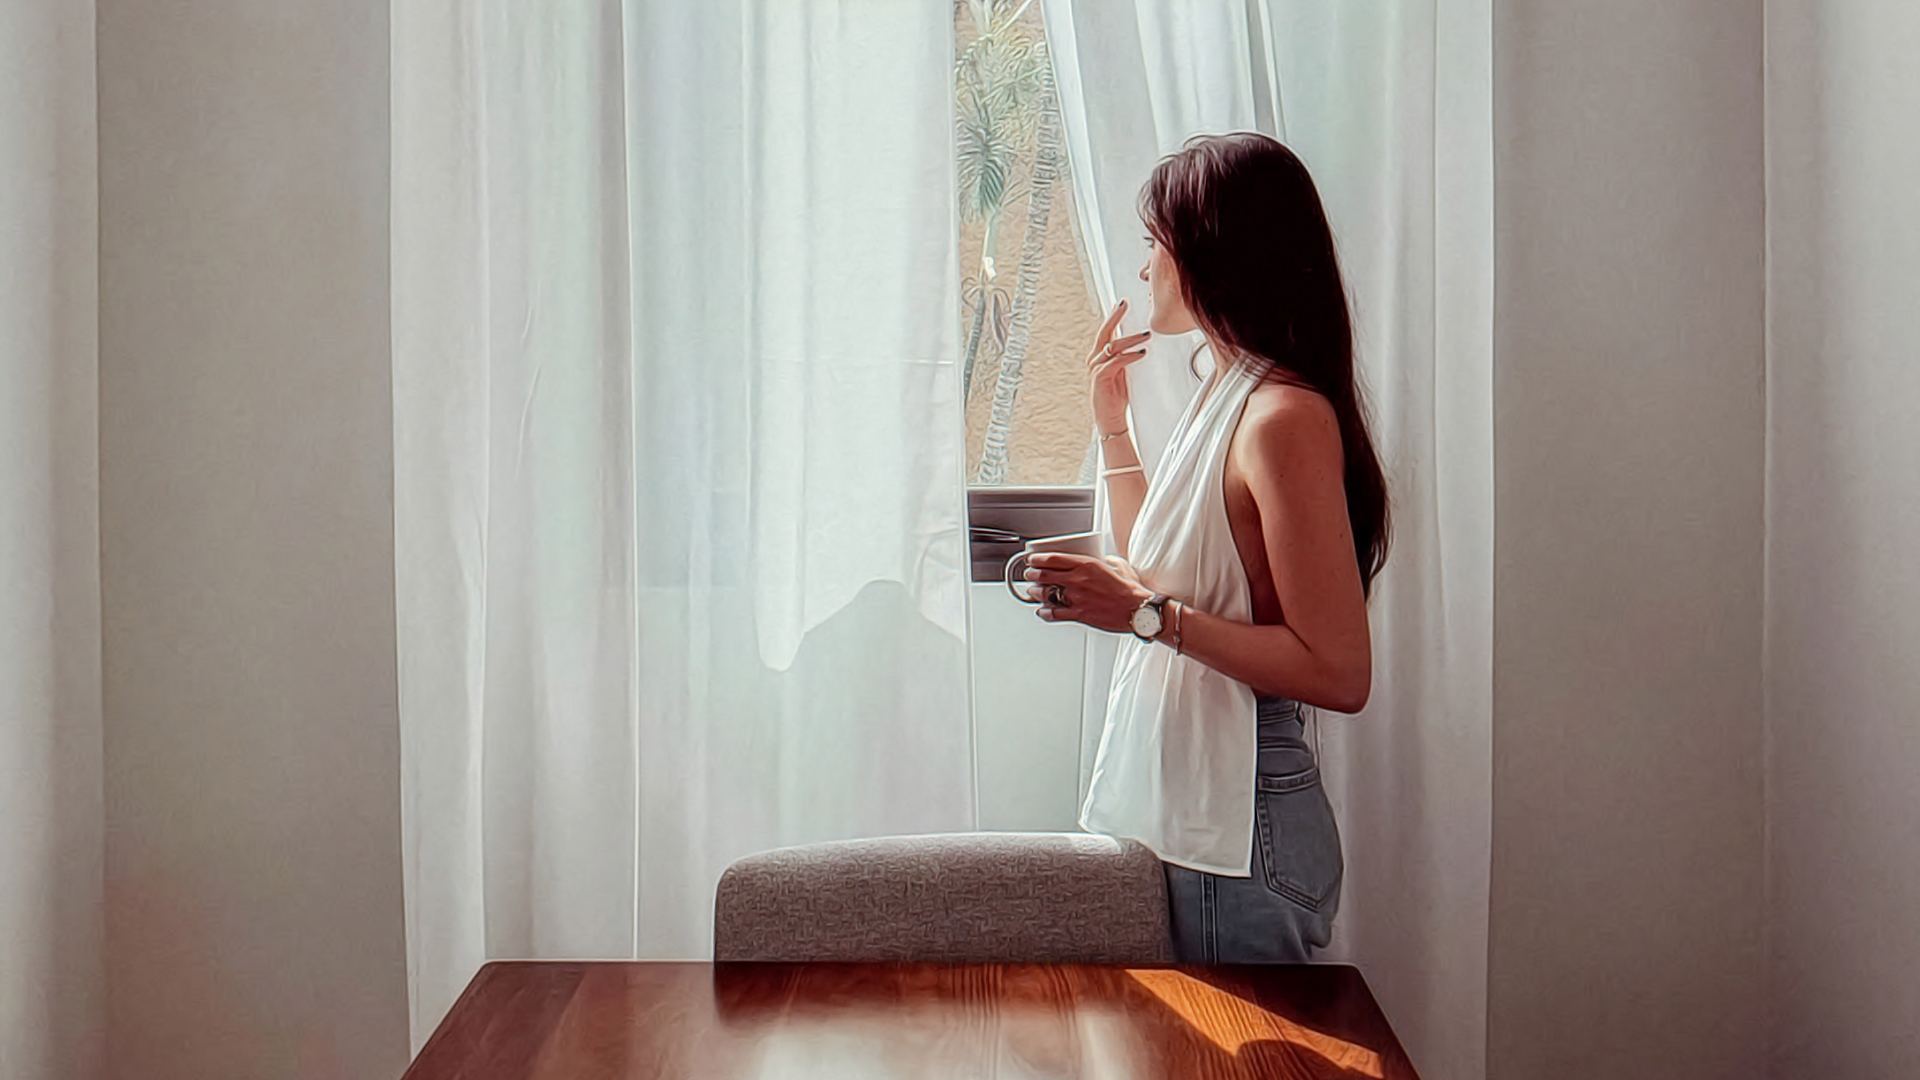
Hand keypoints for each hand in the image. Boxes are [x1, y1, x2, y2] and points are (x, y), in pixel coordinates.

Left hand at [1024, 553, 1153, 633]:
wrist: (1139, 611)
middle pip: (1044, 575)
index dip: (1037, 559)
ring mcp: (1077, 598)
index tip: (1032, 559)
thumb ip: (1107, 561)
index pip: (1053, 559)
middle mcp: (1078, 580)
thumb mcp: (1119, 566)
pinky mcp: (1079, 615)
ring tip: (1033, 591)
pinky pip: (1054, 614)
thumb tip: (1104, 559)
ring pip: (1046, 594)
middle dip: (1032, 574)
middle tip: (1029, 574)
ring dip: (1036, 592)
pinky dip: (1044, 612)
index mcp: (1087, 565)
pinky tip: (1042, 611)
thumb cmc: (1132, 590)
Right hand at [1088, 300, 1150, 436]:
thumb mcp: (1124, 371)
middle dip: (1115, 317)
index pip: (1106, 331)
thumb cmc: (1117, 395)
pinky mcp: (1101, 378)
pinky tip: (1141, 353)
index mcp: (1099, 356)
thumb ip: (1126, 356)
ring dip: (1131, 339)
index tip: (1121, 303)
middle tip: (1125, 304)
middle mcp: (1094, 359)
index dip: (1113, 316)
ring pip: (1113, 346)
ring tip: (1146, 335)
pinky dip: (1129, 356)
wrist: (1110, 418)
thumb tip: (1139, 341)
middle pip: (1104, 333)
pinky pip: (1116, 362)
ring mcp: (1096, 368)